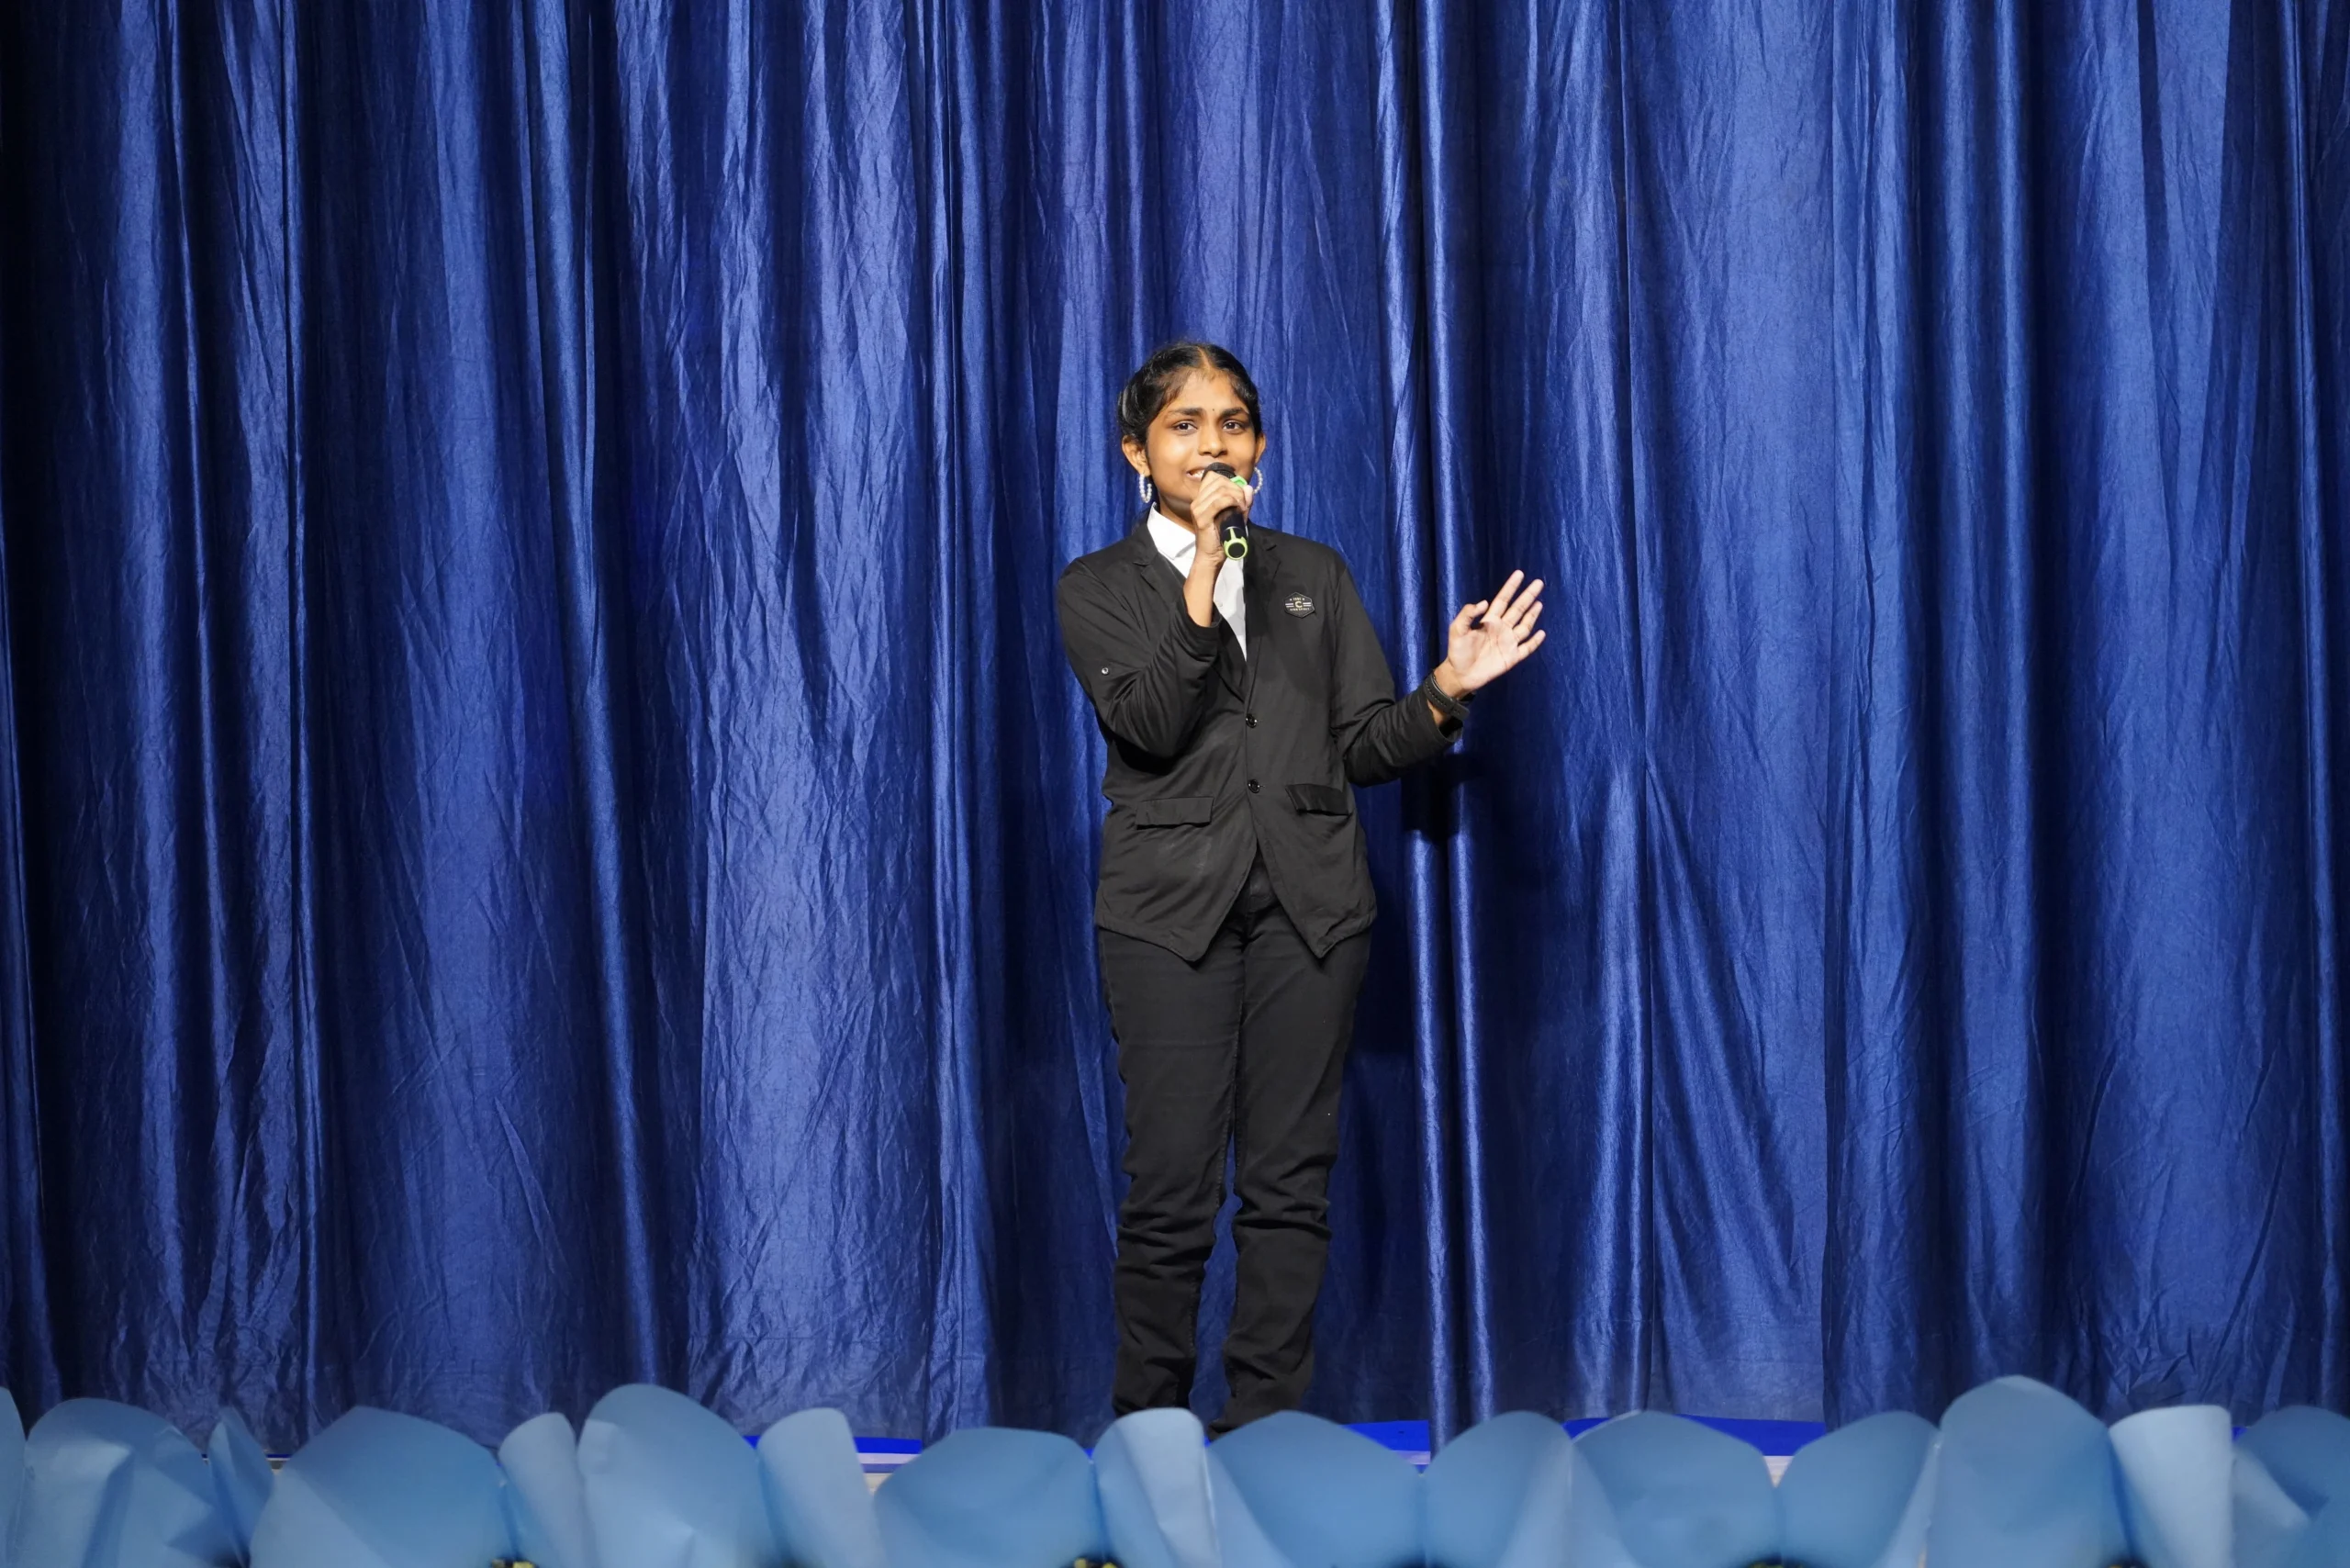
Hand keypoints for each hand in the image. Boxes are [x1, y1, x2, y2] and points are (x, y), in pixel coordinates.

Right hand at [1187, 469, 1253, 565]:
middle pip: (1219, 481)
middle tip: (1243, 503)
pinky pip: (1219, 502)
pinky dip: (1232, 502)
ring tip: (1242, 508)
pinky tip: (1238, 509)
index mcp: (1202, 498)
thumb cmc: (1221, 537)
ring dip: (1236, 496)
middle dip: (1236, 489)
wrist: (1211, 556)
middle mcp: (1197, 500)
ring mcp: (1198, 508)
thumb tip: (1248, 488)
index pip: (1214, 477)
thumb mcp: (1235, 515)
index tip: (1239, 495)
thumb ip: (1243, 502)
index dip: (1230, 482)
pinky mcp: (1201, 518)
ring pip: (1221, 490)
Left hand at [1435, 571, 1544, 695]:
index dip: (1511, 587)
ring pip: (1525, 626)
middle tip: (1539, 583)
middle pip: (1518, 609)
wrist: (1460, 674)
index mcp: (1489, 620)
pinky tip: (1542, 633)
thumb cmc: (1457, 651)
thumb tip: (1484, 602)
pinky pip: (1527, 648)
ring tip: (1539, 603)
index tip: (1519, 574)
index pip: (1503, 600)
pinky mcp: (1512, 657)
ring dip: (1532, 615)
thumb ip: (1468, 614)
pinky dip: (1535, 641)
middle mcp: (1502, 628)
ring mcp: (1508, 642)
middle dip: (1527, 596)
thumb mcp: (1457, 629)